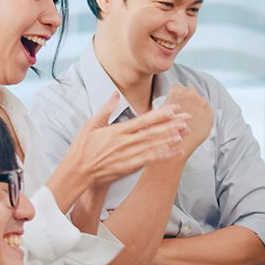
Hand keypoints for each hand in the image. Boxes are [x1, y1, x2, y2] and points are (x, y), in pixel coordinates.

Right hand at [67, 91, 187, 185]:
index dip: (160, 114)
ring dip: (170, 139)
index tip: (173, 109)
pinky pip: (149, 160)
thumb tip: (115, 94)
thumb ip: (106, 109)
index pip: (143, 120)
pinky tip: (174, 151)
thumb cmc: (83, 148)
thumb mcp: (91, 124)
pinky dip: (162, 155)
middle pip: (153, 132)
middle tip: (187, 119)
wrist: (78, 171)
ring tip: (184, 133)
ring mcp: (128, 155)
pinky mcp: (129, 167)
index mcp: (117, 131)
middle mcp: (125, 142)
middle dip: (171, 124)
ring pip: (153, 146)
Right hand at [163, 85, 213, 155]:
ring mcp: (202, 102)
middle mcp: (191, 93)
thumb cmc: (168, 129)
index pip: (178, 89)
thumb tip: (173, 97)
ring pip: (200, 102)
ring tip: (190, 119)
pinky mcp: (210, 112)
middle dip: (188, 101)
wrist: (180, 143)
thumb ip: (169, 101)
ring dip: (196, 108)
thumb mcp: (162, 112)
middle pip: (190, 93)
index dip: (177, 97)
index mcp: (177, 91)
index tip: (178, 104)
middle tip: (184, 112)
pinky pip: (207, 112)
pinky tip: (196, 123)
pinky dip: (203, 116)